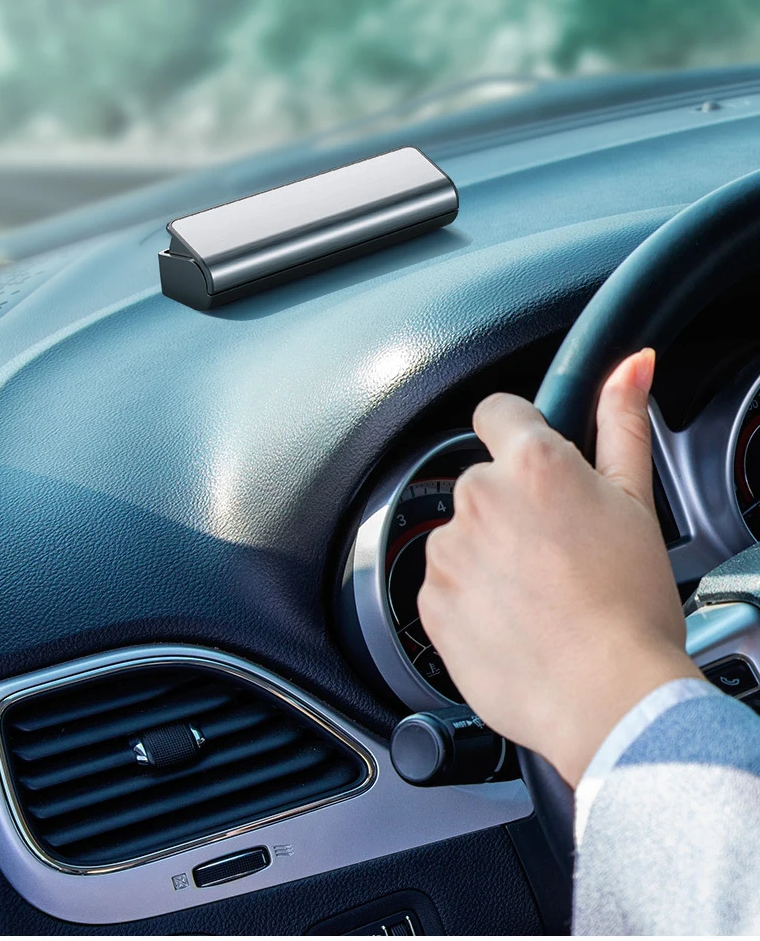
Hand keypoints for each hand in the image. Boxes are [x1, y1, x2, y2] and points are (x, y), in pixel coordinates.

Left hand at [417, 349, 702, 787]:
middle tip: (555, 550)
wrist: (607, 700)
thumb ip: (622, 423)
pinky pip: (445, 584)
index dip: (517, 431)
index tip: (532, 461)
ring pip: (462, 535)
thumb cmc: (630, 607)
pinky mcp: (429, 602)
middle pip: (482, 482)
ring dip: (488, 554)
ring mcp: (447, 552)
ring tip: (537, 594)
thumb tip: (631, 365)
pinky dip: (470, 597)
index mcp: (530, 464)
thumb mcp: (636, 502)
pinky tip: (513, 621)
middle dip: (510, 506)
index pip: (497, 411)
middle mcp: (478, 499)